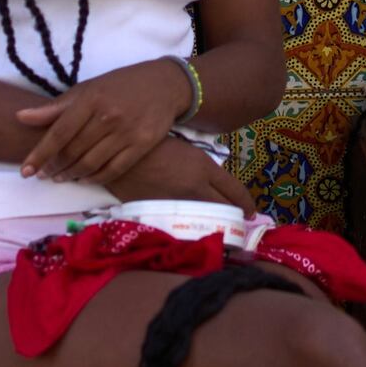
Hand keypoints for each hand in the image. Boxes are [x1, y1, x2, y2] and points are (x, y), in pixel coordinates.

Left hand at [15, 59, 195, 183]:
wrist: (165, 85)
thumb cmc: (120, 85)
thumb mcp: (88, 88)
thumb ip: (56, 107)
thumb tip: (21, 117)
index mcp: (91, 99)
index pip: (59, 133)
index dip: (40, 154)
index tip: (26, 170)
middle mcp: (107, 116)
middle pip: (73, 151)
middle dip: (54, 167)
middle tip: (43, 175)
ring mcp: (126, 132)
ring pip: (91, 163)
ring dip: (71, 174)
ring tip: (60, 177)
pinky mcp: (141, 145)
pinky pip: (113, 170)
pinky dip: (95, 178)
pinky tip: (84, 178)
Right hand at [105, 135, 256, 213]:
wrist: (114, 148)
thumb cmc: (150, 139)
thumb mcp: (182, 147)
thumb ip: (199, 165)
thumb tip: (210, 181)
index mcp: (202, 167)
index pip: (235, 192)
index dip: (247, 203)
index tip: (251, 211)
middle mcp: (194, 188)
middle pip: (225, 210)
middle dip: (235, 218)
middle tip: (239, 222)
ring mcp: (177, 202)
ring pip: (204, 220)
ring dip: (214, 224)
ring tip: (218, 226)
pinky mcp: (159, 212)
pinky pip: (181, 224)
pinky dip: (189, 227)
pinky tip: (190, 227)